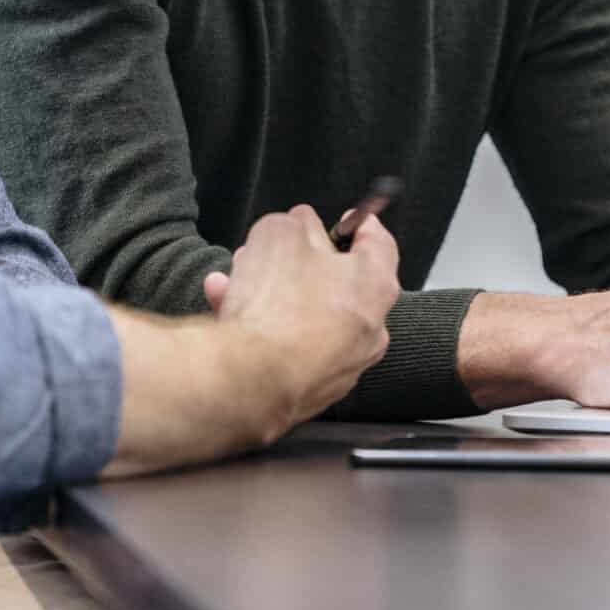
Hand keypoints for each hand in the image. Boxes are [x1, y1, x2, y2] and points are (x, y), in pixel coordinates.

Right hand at [205, 205, 399, 428]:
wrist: (250, 383)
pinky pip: (289, 347)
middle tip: (273, 249)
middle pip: (337, 282)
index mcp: (374, 285)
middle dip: (299, 261)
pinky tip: (228, 308)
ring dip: (272, 292)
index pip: (380, 244)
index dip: (360, 224)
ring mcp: (341, 365)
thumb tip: (299, 225)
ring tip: (237, 277)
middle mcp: (368, 329)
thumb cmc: (277, 308)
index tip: (348, 219)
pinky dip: (265, 327)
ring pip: (306, 314)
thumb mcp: (280, 235)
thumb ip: (296, 224)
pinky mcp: (310, 390)